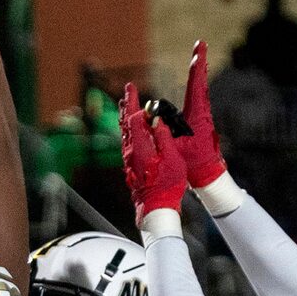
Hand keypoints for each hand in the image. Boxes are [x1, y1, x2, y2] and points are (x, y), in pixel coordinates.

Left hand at [118, 84, 188, 220]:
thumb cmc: (167, 184)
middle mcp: (130, 151)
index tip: (134, 90)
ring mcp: (129, 158)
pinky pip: (127, 140)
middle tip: (128, 89)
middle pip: (125, 123)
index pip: (133, 119)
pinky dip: (129, 128)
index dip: (134, 104)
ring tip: (125, 103)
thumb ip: (163, 137)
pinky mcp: (131, 164)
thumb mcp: (172, 158)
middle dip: (127, 105)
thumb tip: (156, 119)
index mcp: (140, 147)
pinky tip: (131, 127)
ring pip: (124, 131)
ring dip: (126, 115)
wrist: (155, 207)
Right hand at [177, 40, 227, 187]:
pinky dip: (196, 82)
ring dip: (198, 71)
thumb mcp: (176, 148)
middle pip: (199, 82)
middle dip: (199, 62)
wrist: (207, 173)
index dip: (197, 68)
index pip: (196, 86)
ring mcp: (201, 115)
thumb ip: (164, 132)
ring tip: (199, 54)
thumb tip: (152, 117)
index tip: (199, 51)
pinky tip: (196, 77)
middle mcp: (201, 111)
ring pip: (199, 88)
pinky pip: (196, 96)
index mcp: (197, 115)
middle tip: (201, 44)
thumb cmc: (192, 162)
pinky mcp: (199, 119)